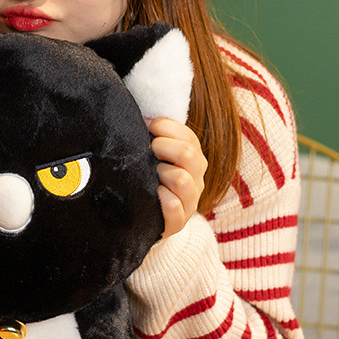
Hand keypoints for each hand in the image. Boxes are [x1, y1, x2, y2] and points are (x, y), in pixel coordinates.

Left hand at [146, 118, 206, 238]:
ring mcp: (190, 202)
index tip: (145, 126)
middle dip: (161, 147)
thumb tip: (143, 117)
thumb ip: (155, 137)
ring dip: (160, 173)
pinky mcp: (178, 222)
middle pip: (187, 153)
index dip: (165, 127)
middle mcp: (196, 179)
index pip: (188, 137)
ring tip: (149, 176)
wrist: (142, 220)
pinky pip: (174, 207)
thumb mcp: (154, 157)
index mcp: (193, 159)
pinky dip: (161, 198)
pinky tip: (152, 195)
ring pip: (181, 179)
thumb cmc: (147, 181)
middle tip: (146, 152)